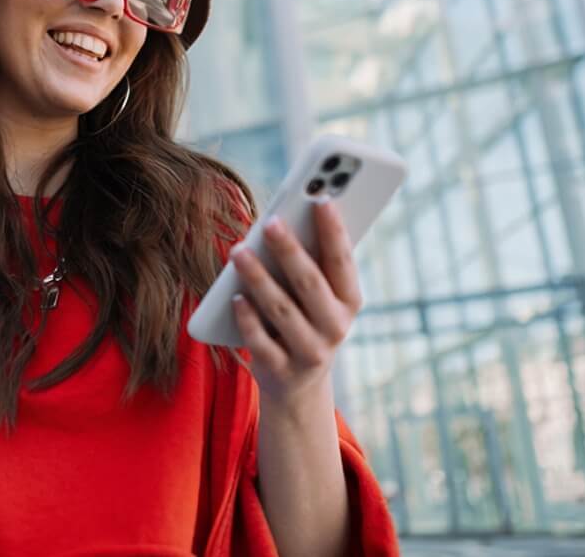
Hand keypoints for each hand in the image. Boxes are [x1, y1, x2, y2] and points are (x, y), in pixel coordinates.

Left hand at [230, 199, 362, 410]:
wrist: (297, 386)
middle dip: (290, 250)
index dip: (334, 231)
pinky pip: (261, 342)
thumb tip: (285, 218)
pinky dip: (248, 318)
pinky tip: (234, 297)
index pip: (342, 262)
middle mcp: (336, 328)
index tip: (322, 198)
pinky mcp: (282, 371)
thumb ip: (309, 262)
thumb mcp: (316, 296)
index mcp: (349, 302)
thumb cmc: (304, 319)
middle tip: (270, 221)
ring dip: (259, 278)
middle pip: (311, 283)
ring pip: (282, 310)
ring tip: (238, 252)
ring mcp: (310, 353)